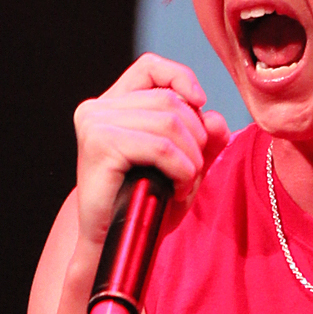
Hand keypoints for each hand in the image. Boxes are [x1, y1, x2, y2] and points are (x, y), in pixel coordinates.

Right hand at [73, 53, 229, 249]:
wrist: (113, 246)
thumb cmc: (144, 206)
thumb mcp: (182, 169)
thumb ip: (203, 141)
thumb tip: (217, 119)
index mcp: (113, 105)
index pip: (150, 68)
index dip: (181, 78)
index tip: (201, 103)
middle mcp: (98, 108)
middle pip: (169, 100)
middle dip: (195, 137)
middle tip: (192, 174)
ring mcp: (95, 124)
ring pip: (169, 122)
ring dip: (191, 158)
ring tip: (185, 185)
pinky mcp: (100, 144)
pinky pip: (161, 146)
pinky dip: (181, 169)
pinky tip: (177, 188)